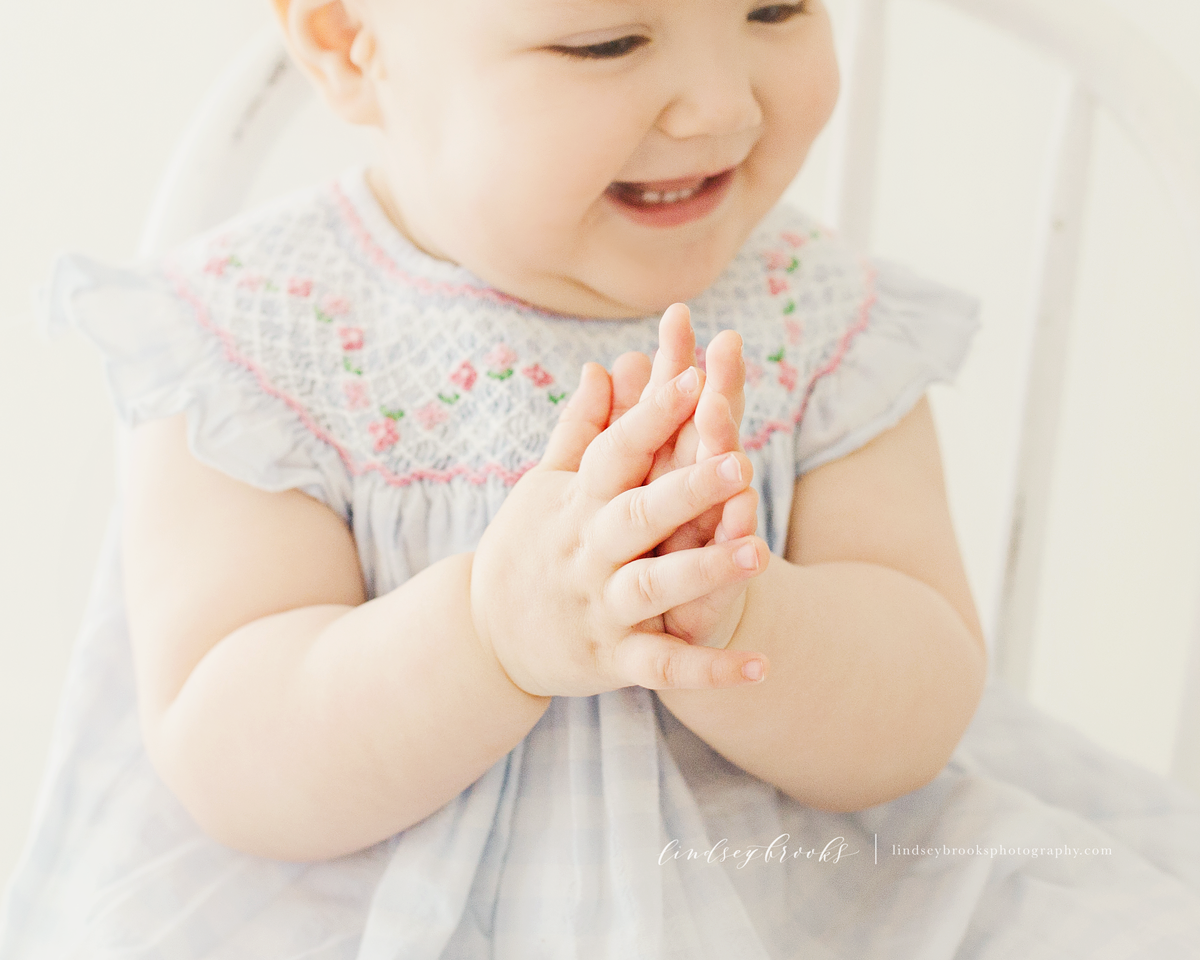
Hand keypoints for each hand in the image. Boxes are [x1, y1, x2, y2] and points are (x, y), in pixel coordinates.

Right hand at [469, 362, 768, 696]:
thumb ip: (580, 428)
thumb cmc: (526, 547)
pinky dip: (710, 671)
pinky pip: (663, 667)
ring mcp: (599, 606)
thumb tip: (603, 365)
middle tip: (739, 462)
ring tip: (758, 552)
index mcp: (576, 503)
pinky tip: (761, 667)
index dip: (652, 415)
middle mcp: (588, 552)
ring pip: (654, 586)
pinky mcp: (612, 659)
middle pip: (638, 514)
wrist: (482, 635)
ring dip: (706, 571)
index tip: (693, 377)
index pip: (616, 452)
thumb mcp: (544, 485)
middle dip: (687, 489)